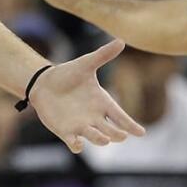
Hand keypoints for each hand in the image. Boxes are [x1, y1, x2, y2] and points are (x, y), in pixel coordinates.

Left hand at [29, 39, 144, 152]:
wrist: (45, 82)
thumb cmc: (68, 74)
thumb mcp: (86, 64)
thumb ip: (103, 55)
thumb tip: (121, 40)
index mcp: (103, 102)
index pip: (121, 116)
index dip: (131, 125)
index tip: (141, 132)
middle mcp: (95, 118)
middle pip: (112, 131)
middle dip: (118, 134)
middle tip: (122, 135)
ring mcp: (81, 126)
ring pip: (96, 138)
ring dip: (101, 140)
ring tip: (105, 139)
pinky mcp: (66, 132)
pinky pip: (74, 143)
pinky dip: (77, 146)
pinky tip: (78, 144)